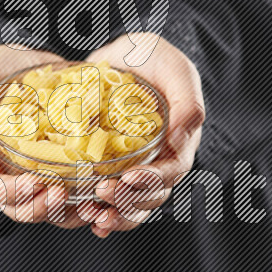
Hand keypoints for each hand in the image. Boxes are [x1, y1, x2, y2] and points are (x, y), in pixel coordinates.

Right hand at [0, 45, 94, 227]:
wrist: (27, 60)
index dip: (12, 194)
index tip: (34, 183)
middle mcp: (9, 173)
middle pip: (20, 208)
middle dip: (41, 207)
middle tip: (61, 193)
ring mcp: (37, 173)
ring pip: (49, 209)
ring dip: (66, 212)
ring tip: (85, 201)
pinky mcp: (63, 168)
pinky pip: (74, 194)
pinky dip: (87, 201)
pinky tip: (103, 194)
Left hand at [85, 35, 205, 237]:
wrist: (121, 55)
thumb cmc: (153, 57)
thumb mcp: (174, 68)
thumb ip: (187, 102)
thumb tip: (183, 138)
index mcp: (179, 142)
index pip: (171, 171)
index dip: (152, 180)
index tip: (130, 177)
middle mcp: (158, 160)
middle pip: (150, 195)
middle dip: (128, 200)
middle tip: (103, 193)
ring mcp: (133, 166)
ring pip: (130, 204)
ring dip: (114, 214)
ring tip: (92, 215)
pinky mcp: (109, 166)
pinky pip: (107, 196)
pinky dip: (97, 210)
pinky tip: (84, 217)